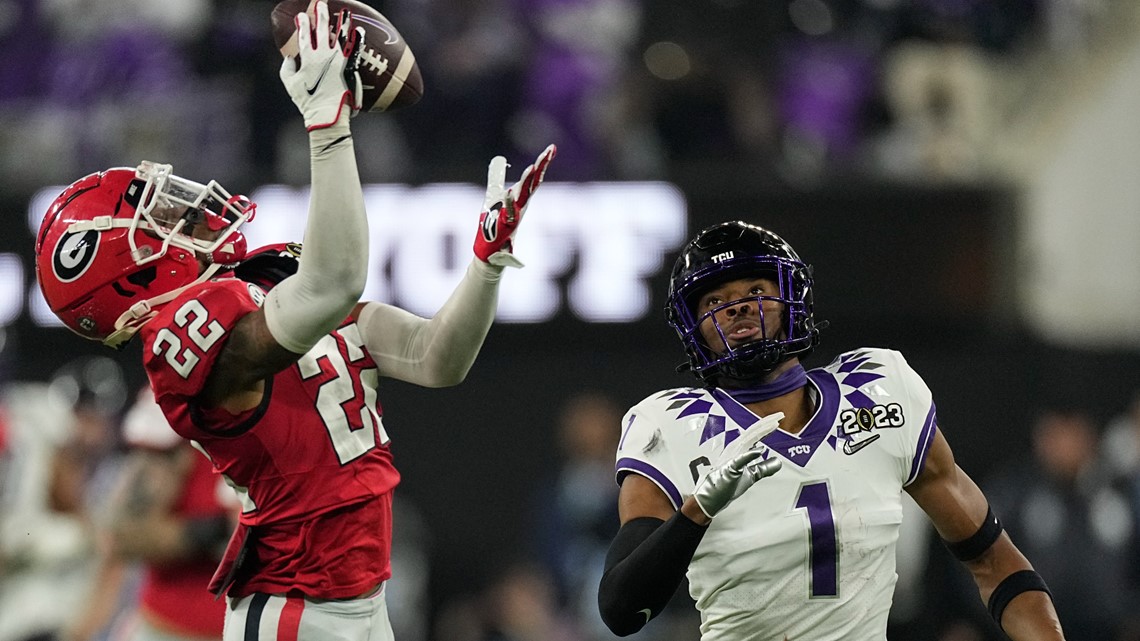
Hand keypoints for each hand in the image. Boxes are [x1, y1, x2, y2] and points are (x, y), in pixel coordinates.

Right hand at [279, 1, 363, 130]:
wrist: (328, 114)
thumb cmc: (309, 102)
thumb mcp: (290, 85)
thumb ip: (287, 68)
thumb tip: (288, 56)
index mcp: (308, 59)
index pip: (304, 36)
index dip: (302, 24)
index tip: (302, 15)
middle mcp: (323, 56)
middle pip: (321, 30)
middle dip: (320, 14)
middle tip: (321, 4)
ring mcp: (338, 60)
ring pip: (340, 36)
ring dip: (342, 22)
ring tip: (344, 12)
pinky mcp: (350, 67)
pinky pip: (355, 49)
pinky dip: (357, 38)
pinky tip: (359, 29)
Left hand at [473, 144, 556, 267]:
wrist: (489, 253)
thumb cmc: (493, 226)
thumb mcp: (493, 196)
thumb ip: (497, 178)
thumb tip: (498, 159)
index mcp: (520, 198)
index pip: (534, 177)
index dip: (542, 162)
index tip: (552, 147)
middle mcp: (521, 206)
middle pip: (533, 183)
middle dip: (541, 166)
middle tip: (550, 150)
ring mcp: (514, 216)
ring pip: (523, 196)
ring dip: (528, 182)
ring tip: (533, 166)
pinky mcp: (505, 227)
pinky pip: (508, 213)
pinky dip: (509, 202)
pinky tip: (509, 191)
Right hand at [692, 411, 784, 518]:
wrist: (710, 497)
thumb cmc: (726, 485)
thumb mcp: (751, 475)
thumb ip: (763, 468)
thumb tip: (778, 462)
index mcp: (739, 449)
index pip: (755, 434)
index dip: (767, 426)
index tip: (779, 418)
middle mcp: (735, 449)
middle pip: (753, 432)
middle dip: (767, 422)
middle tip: (780, 415)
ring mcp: (731, 458)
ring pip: (748, 440)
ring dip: (761, 431)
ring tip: (774, 424)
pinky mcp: (729, 468)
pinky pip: (740, 459)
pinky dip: (750, 454)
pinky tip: (760, 449)